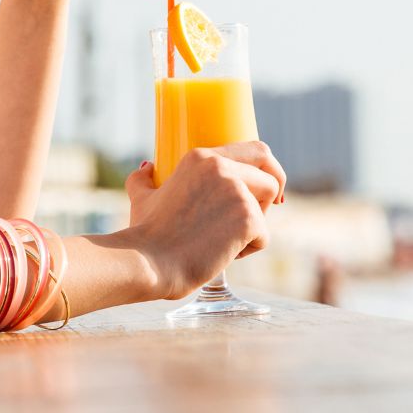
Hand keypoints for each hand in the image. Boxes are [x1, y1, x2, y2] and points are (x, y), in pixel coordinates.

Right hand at [123, 141, 286, 299]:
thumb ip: (143, 179)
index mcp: (201, 157)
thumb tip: (146, 167)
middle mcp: (221, 167)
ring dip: (255, 225)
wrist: (149, 263)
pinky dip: (248, 250)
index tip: (267, 186)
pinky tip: (223, 255)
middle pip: (269, 174)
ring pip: (268, 206)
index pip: (254, 150)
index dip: (267, 168)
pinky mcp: (248, 218)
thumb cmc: (145, 235)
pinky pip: (264, 236)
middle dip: (271, 194)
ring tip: (224, 241)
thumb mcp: (141, 197)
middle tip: (261, 213)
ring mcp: (237, 191)